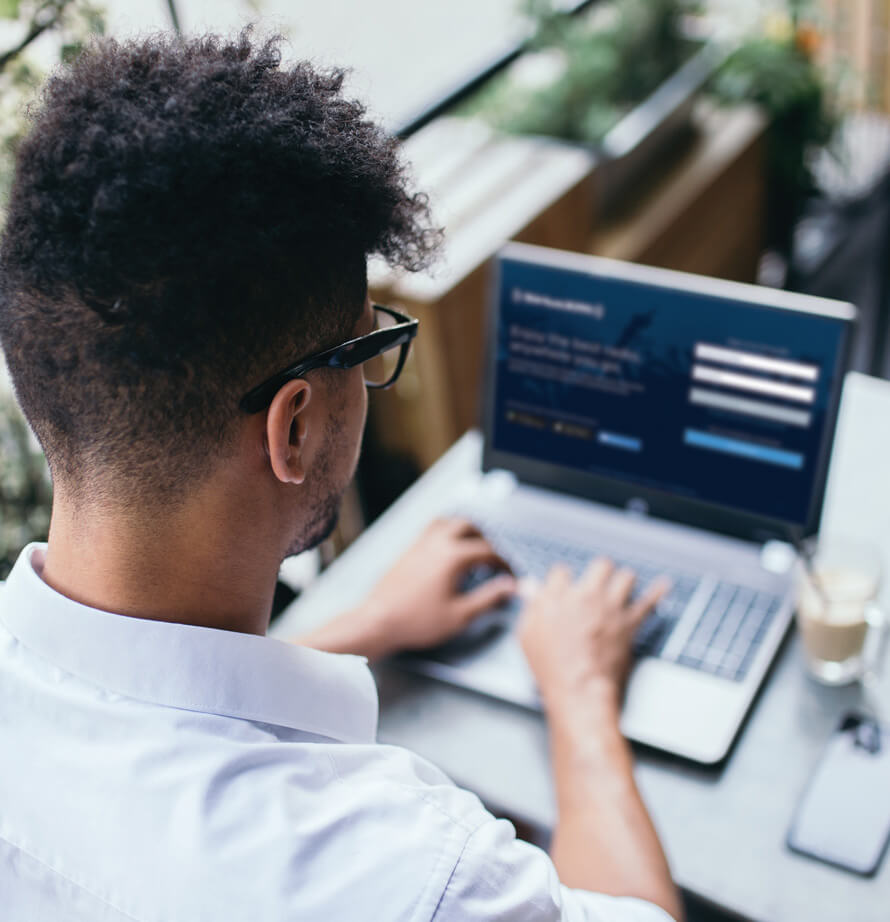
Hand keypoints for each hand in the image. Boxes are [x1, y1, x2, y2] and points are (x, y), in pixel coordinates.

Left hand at [353, 517, 515, 656]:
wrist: (378, 621)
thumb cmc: (417, 622)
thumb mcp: (460, 616)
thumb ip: (488, 598)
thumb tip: (510, 587)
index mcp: (453, 557)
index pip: (488, 551)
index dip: (504, 562)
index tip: (510, 575)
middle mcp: (437, 543)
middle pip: (469, 526)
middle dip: (487, 538)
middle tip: (495, 556)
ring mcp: (420, 543)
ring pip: (448, 521)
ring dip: (465, 529)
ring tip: (475, 545)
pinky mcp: (409, 549)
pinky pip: (431, 528)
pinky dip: (446, 530)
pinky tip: (447, 546)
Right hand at [518, 558, 668, 710]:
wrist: (579, 689)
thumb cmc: (552, 667)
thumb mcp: (527, 634)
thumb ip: (532, 605)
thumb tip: (530, 587)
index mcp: (558, 597)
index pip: (561, 572)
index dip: (563, 580)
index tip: (564, 586)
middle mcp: (586, 596)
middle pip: (599, 566)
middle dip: (598, 572)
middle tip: (597, 582)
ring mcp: (611, 608)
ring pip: (625, 577)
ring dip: (623, 581)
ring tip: (622, 586)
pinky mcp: (629, 624)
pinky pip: (649, 602)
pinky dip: (658, 592)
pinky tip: (664, 585)